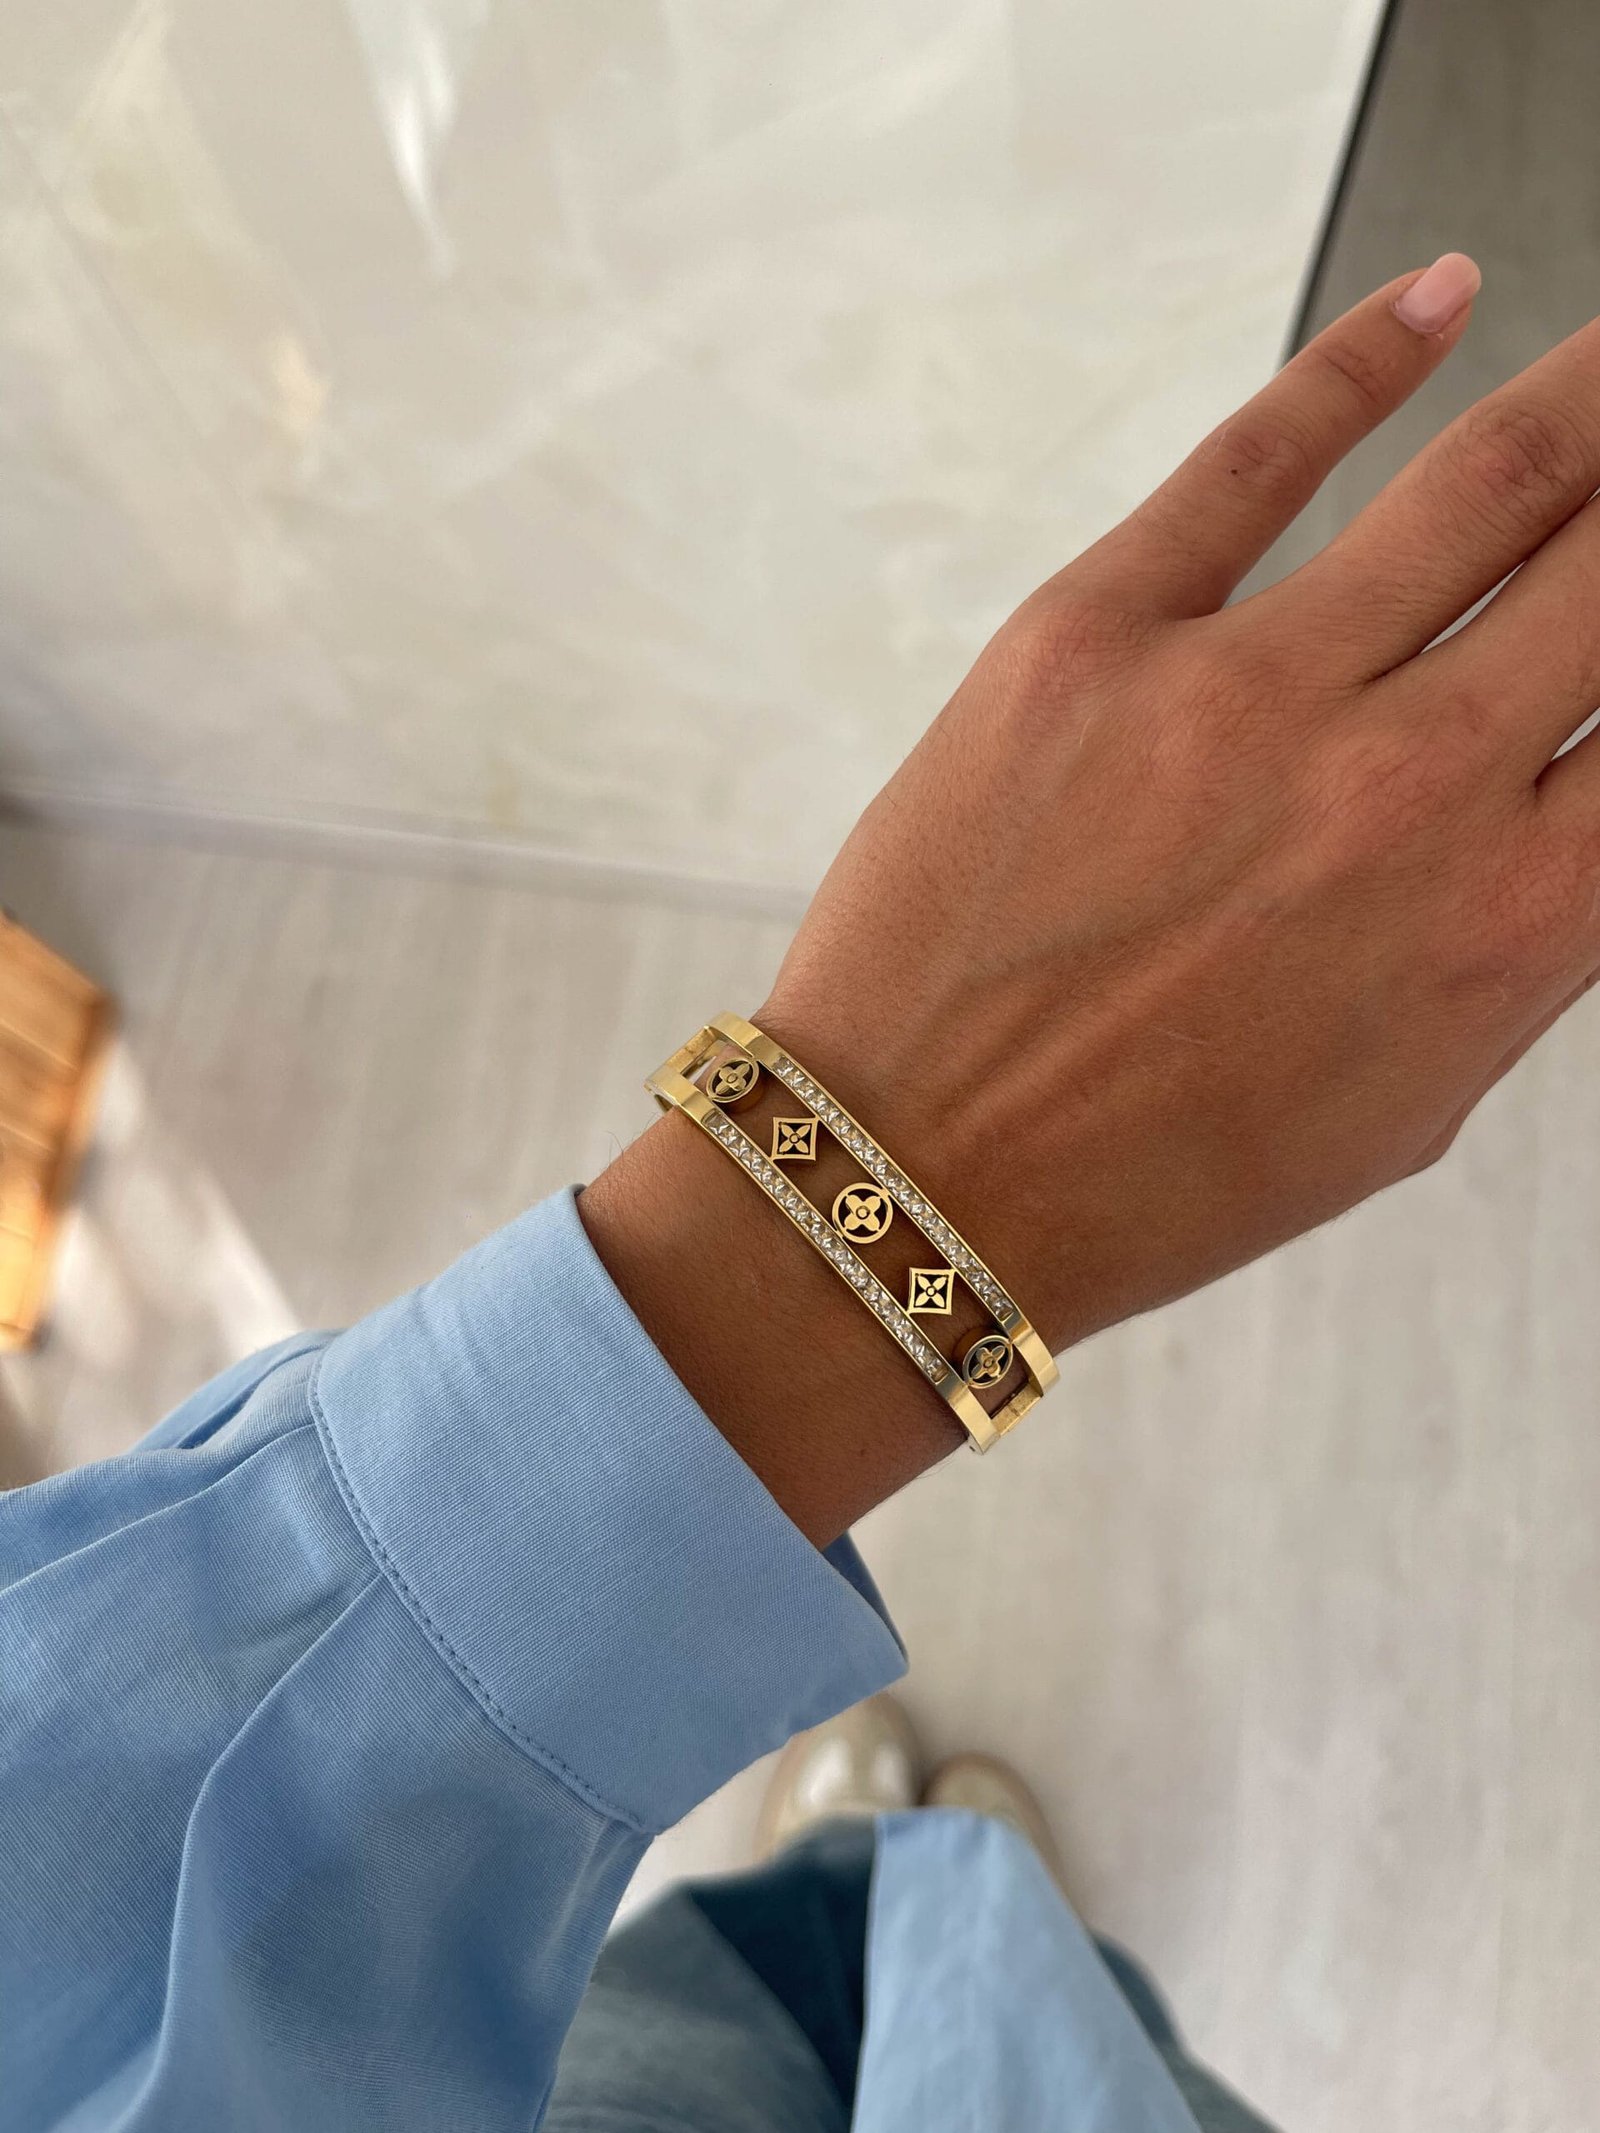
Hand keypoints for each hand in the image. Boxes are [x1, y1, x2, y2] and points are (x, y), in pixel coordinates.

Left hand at [587, 253, 1599, 1539]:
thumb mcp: (1405, 1099)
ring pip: (1483, 482)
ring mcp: (1248, 698)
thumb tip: (1574, 801)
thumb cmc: (1157, 1170)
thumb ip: (1517, 943)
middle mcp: (1409, 792)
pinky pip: (1257, 457)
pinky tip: (1437, 303)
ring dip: (1587, 395)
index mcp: (1508, 922)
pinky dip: (1363, 360)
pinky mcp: (1093, 638)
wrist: (922, 1184)